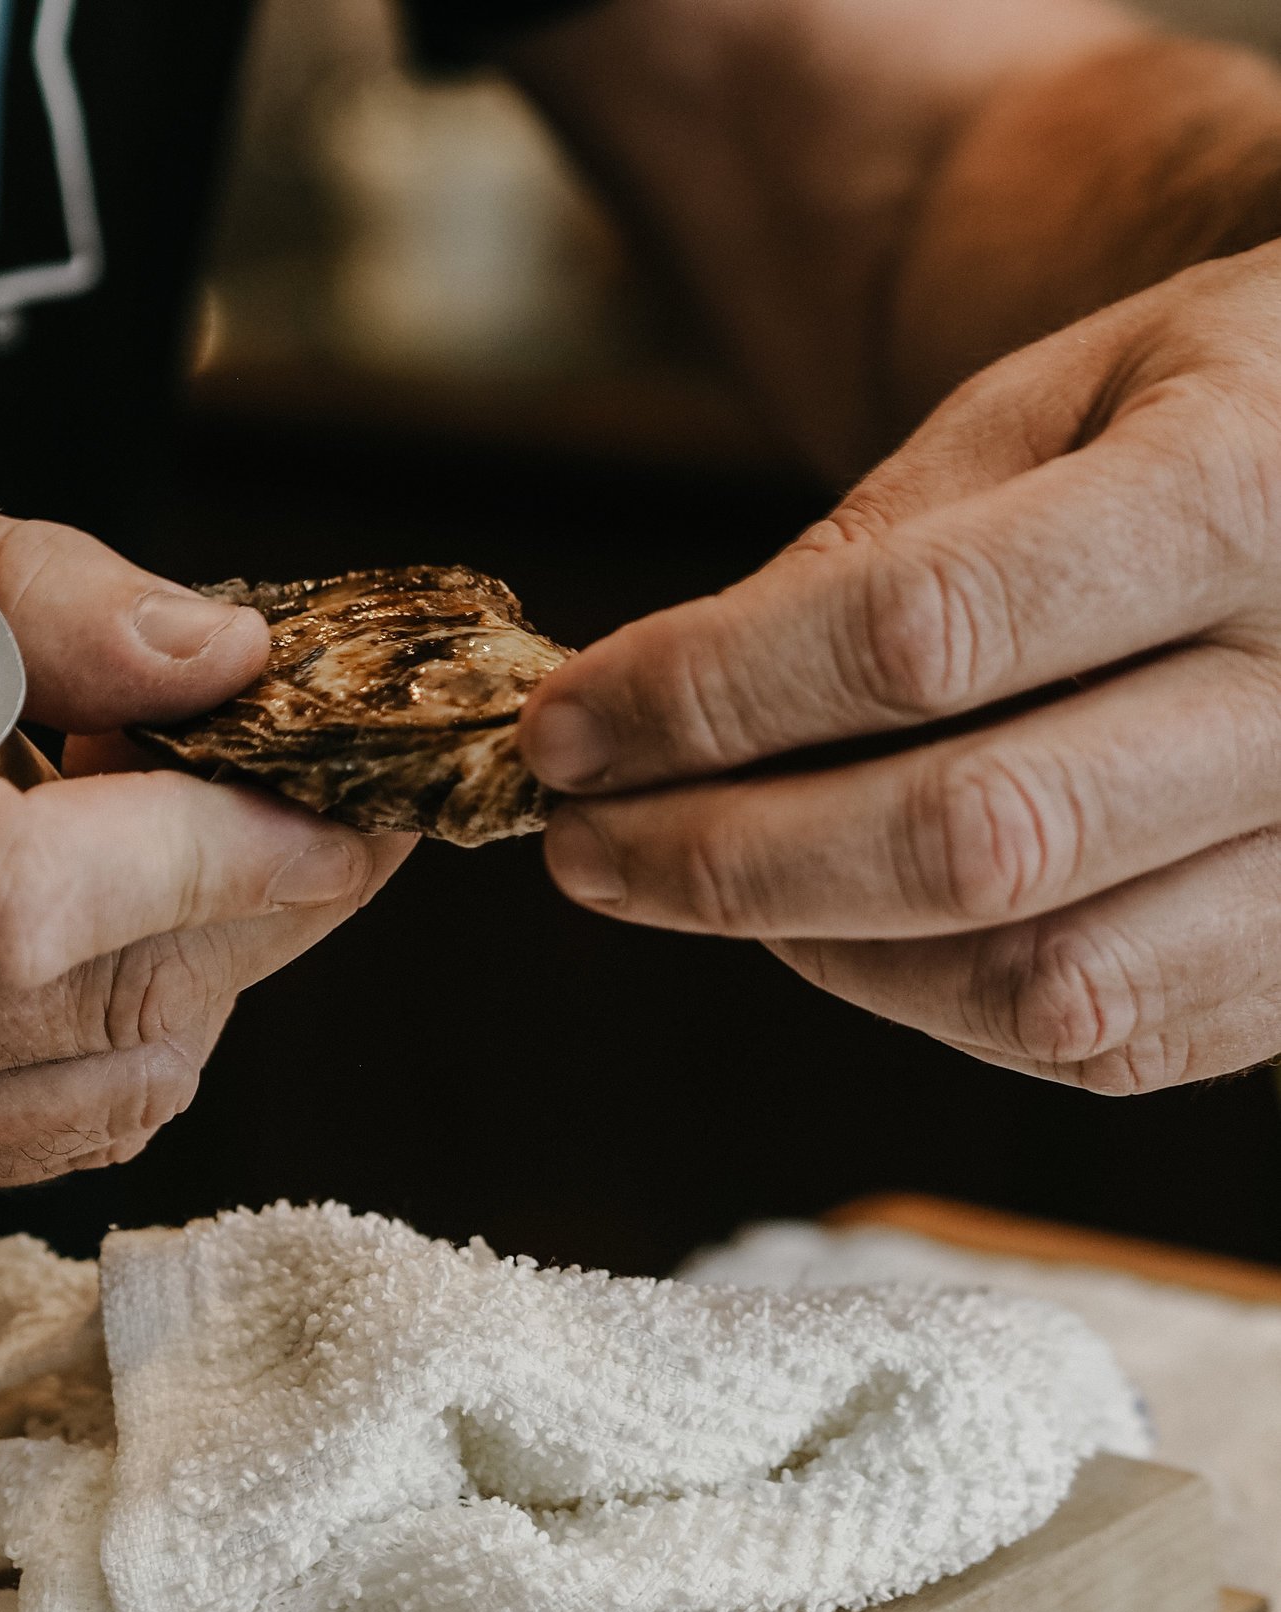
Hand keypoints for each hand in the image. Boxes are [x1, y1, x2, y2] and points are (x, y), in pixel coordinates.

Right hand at [0, 471, 410, 1186]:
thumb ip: (35, 596)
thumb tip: (232, 658)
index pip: (27, 906)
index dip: (221, 850)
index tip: (338, 778)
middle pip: (106, 1002)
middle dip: (268, 887)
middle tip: (313, 772)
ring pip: (120, 1078)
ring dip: (217, 951)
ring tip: (186, 817)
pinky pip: (62, 1113)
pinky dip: (139, 1010)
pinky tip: (115, 905)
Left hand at [517, 243, 1280, 1093]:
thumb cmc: (1206, 411)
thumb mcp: (1051, 401)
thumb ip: (868, 553)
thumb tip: (657, 703)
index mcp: (1240, 491)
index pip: (924, 633)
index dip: (709, 696)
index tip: (565, 729)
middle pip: (973, 838)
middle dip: (724, 859)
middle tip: (581, 841)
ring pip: (1040, 981)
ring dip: (820, 946)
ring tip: (702, 876)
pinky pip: (1107, 1044)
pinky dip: (935, 1002)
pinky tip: (843, 923)